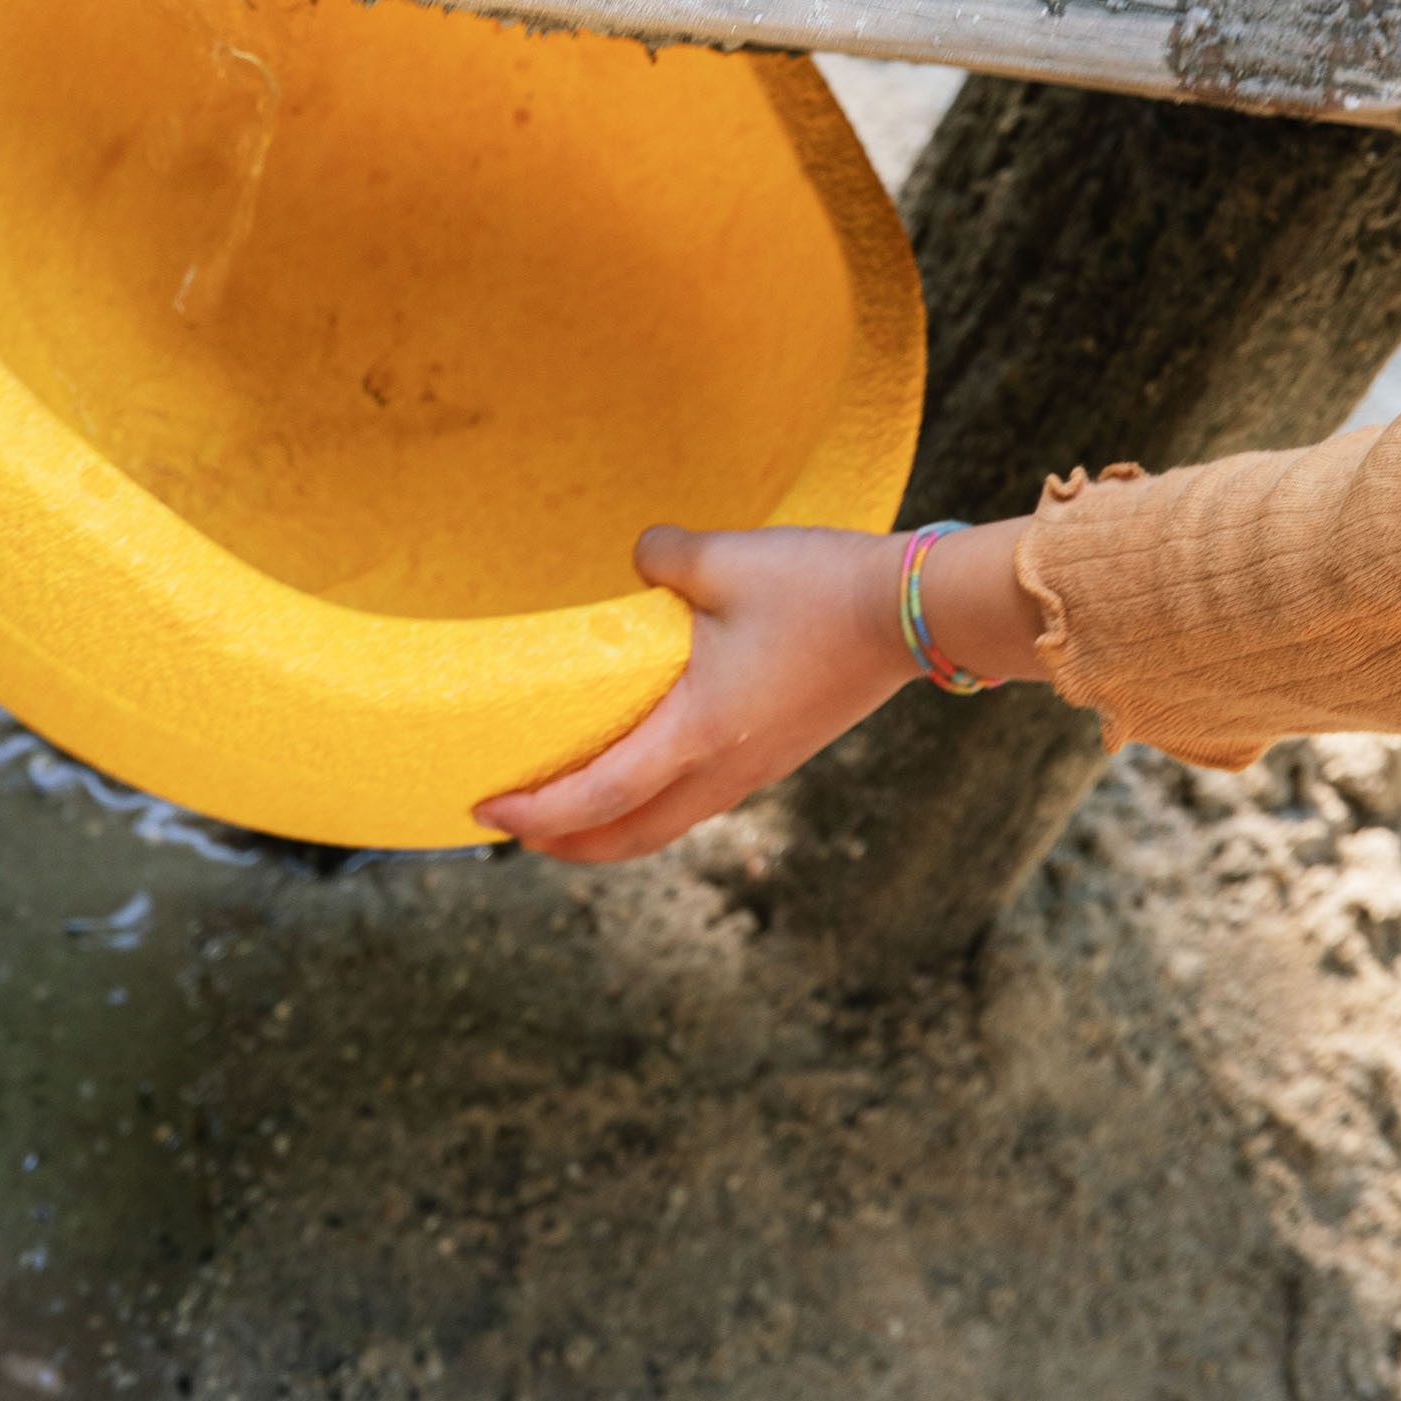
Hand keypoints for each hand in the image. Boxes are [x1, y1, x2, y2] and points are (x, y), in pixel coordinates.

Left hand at [478, 522, 910, 862]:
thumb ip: (661, 558)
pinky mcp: (777, 754)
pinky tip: (642, 769)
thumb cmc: (819, 588)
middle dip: (564, 843)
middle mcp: (724, 767)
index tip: (486, 806)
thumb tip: (640, 562)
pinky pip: (696, 801)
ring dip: (608, 829)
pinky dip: (650, 804)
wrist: (914, 612)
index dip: (537, 811)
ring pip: (665, 824)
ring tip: (566, 811)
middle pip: (628, 836)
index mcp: (699, 731)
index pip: (599, 795)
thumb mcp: (724, 558)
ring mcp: (755, 768)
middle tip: (513, 828)